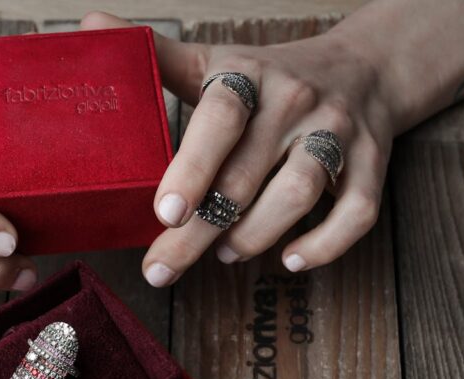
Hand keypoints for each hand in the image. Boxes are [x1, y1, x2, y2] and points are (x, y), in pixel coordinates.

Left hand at [81, 12, 395, 285]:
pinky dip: (324, 244)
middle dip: (200, 230)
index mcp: (248, 75)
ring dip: (255, 234)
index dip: (192, 166)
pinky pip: (356, 211)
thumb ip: (157, 57)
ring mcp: (337, 132)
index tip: (165, 212)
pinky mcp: (373, 163)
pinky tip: (290, 260)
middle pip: (246, 174)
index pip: (220, 116)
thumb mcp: (213, 60)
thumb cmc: (270, 77)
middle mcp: (295, 100)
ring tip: (224, 254)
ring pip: (298, 192)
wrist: (364, 68)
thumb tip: (91, 26)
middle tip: (162, 267)